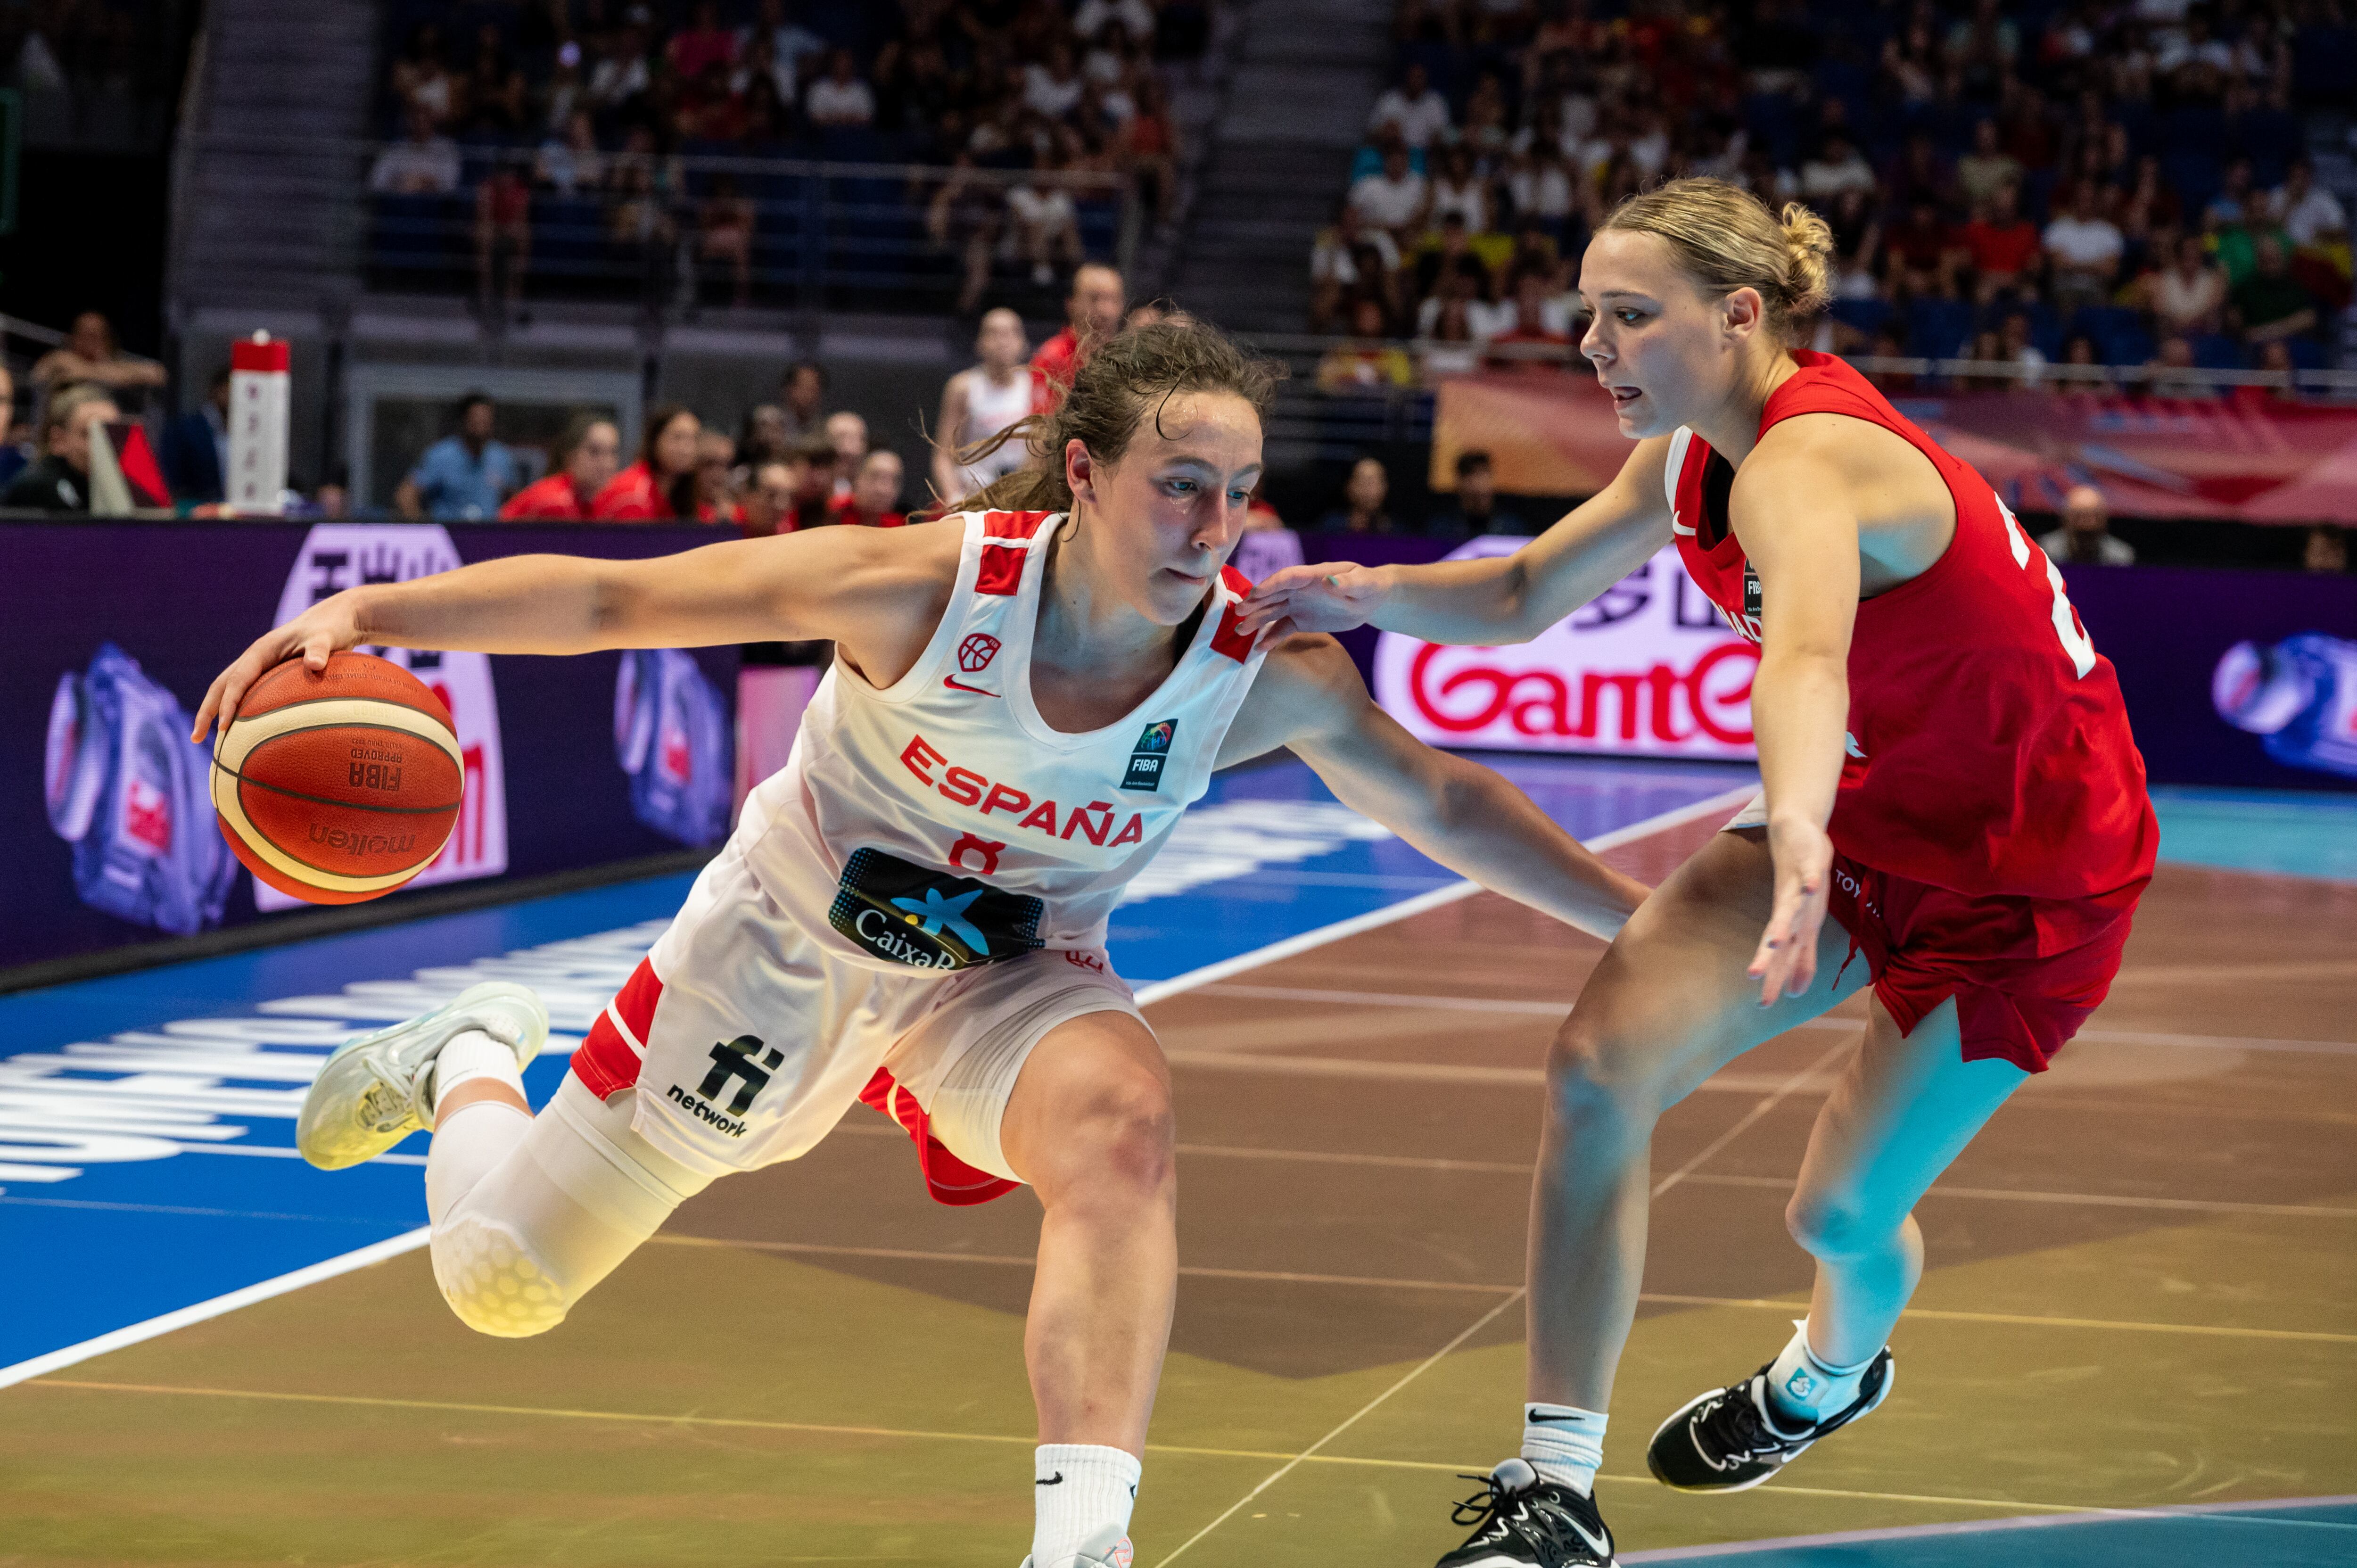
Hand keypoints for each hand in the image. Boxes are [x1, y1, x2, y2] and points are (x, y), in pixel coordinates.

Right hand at [191, 592, 367, 744]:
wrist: (336, 620)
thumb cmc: (330, 629)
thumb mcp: (326, 638)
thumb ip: (320, 650)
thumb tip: (315, 665)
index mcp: (261, 650)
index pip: (237, 680)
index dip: (228, 703)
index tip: (224, 727)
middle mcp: (255, 659)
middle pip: (222, 686)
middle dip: (207, 711)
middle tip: (195, 738)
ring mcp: (260, 667)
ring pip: (230, 690)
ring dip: (217, 712)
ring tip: (206, 739)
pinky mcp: (269, 674)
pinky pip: (248, 695)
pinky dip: (239, 712)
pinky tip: (243, 734)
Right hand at [1235, 561, 1386, 639]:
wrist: (1370, 599)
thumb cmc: (1369, 585)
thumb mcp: (1363, 583)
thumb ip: (1346, 582)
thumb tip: (1328, 581)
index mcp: (1312, 575)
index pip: (1287, 577)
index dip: (1271, 585)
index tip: (1254, 594)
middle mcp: (1300, 589)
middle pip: (1273, 594)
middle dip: (1255, 603)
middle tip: (1238, 613)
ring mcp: (1298, 604)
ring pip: (1272, 611)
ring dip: (1256, 620)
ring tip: (1239, 632)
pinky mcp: (1300, 620)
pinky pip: (1282, 629)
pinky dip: (1271, 638)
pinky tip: (1258, 648)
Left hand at [1749, 815, 1833, 1006]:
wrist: (1794, 833)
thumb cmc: (1801, 884)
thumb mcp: (1806, 926)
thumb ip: (1802, 958)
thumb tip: (1796, 992)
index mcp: (1791, 926)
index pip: (1781, 957)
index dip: (1774, 978)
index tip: (1763, 1005)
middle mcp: (1791, 910)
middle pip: (1778, 937)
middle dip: (1769, 958)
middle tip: (1754, 977)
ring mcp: (1798, 887)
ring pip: (1789, 908)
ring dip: (1783, 923)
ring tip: (1774, 941)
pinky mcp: (1809, 863)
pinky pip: (1810, 873)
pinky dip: (1810, 880)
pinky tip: (1810, 887)